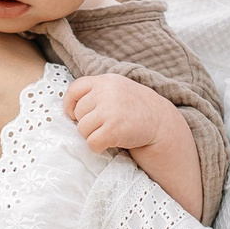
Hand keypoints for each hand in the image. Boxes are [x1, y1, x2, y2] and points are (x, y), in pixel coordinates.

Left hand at [65, 74, 184, 154]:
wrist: (161, 124)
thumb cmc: (134, 109)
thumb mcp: (117, 90)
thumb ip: (96, 92)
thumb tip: (68, 108)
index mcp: (106, 81)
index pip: (74, 89)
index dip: (71, 104)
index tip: (75, 114)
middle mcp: (106, 92)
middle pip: (78, 113)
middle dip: (87, 123)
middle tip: (105, 125)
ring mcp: (110, 110)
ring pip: (82, 129)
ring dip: (92, 135)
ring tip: (109, 132)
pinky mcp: (113, 129)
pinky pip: (91, 143)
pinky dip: (98, 147)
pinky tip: (111, 142)